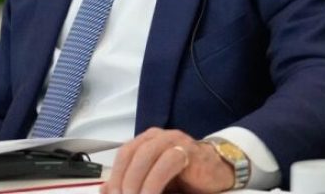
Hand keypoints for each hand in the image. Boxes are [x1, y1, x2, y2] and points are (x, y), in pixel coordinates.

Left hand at [102, 128, 234, 193]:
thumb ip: (131, 184)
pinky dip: (155, 180)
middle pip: (131, 154)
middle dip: (124, 180)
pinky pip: (167, 161)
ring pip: (146, 155)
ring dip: (137, 181)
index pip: (123, 154)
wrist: (219, 172)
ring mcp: (173, 140)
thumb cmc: (185, 179)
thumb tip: (104, 190)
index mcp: (146, 141)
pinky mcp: (189, 150)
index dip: (116, 176)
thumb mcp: (153, 183)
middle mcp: (157, 136)